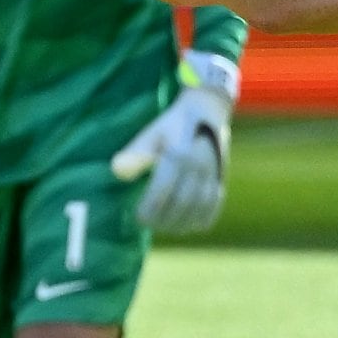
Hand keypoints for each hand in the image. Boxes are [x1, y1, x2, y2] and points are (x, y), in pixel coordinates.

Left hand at [110, 55, 235, 234]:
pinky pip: (214, 204)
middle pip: (181, 202)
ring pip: (199, 206)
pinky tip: (189, 225)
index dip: (150, 208)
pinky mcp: (221, 177)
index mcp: (178, 154)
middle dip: (164, 219)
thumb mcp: (151, 134)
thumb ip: (135, 154)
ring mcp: (213, 172)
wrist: (207, 111)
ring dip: (182, 223)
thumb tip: (116, 172)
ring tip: (166, 227)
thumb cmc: (172, 125)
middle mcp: (198, 165)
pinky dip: (203, 218)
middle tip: (150, 224)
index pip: (163, 190)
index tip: (139, 216)